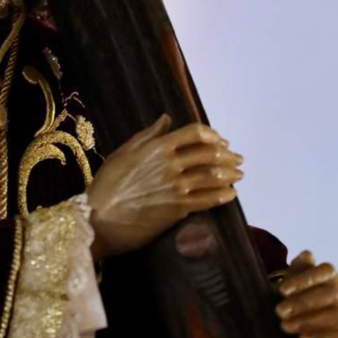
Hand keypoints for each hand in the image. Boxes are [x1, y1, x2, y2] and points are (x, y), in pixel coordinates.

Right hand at [88, 114, 242, 259]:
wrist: (99, 218)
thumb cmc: (106, 184)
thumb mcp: (123, 153)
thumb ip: (148, 135)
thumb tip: (166, 119)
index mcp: (157, 147)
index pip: (194, 133)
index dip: (212, 135)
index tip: (220, 140)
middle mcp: (171, 164)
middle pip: (209, 153)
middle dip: (227, 155)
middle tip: (236, 158)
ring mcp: (177, 187)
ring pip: (213, 176)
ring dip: (230, 174)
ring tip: (238, 175)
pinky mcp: (179, 209)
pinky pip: (209, 199)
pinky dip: (224, 195)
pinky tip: (231, 194)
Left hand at [275, 250, 337, 337]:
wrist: (301, 324)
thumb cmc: (295, 297)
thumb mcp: (293, 281)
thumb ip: (298, 268)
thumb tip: (307, 256)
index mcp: (333, 275)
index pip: (326, 271)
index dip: (305, 280)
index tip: (281, 291)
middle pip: (331, 294)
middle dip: (304, 303)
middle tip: (280, 312)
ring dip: (311, 321)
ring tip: (287, 327)